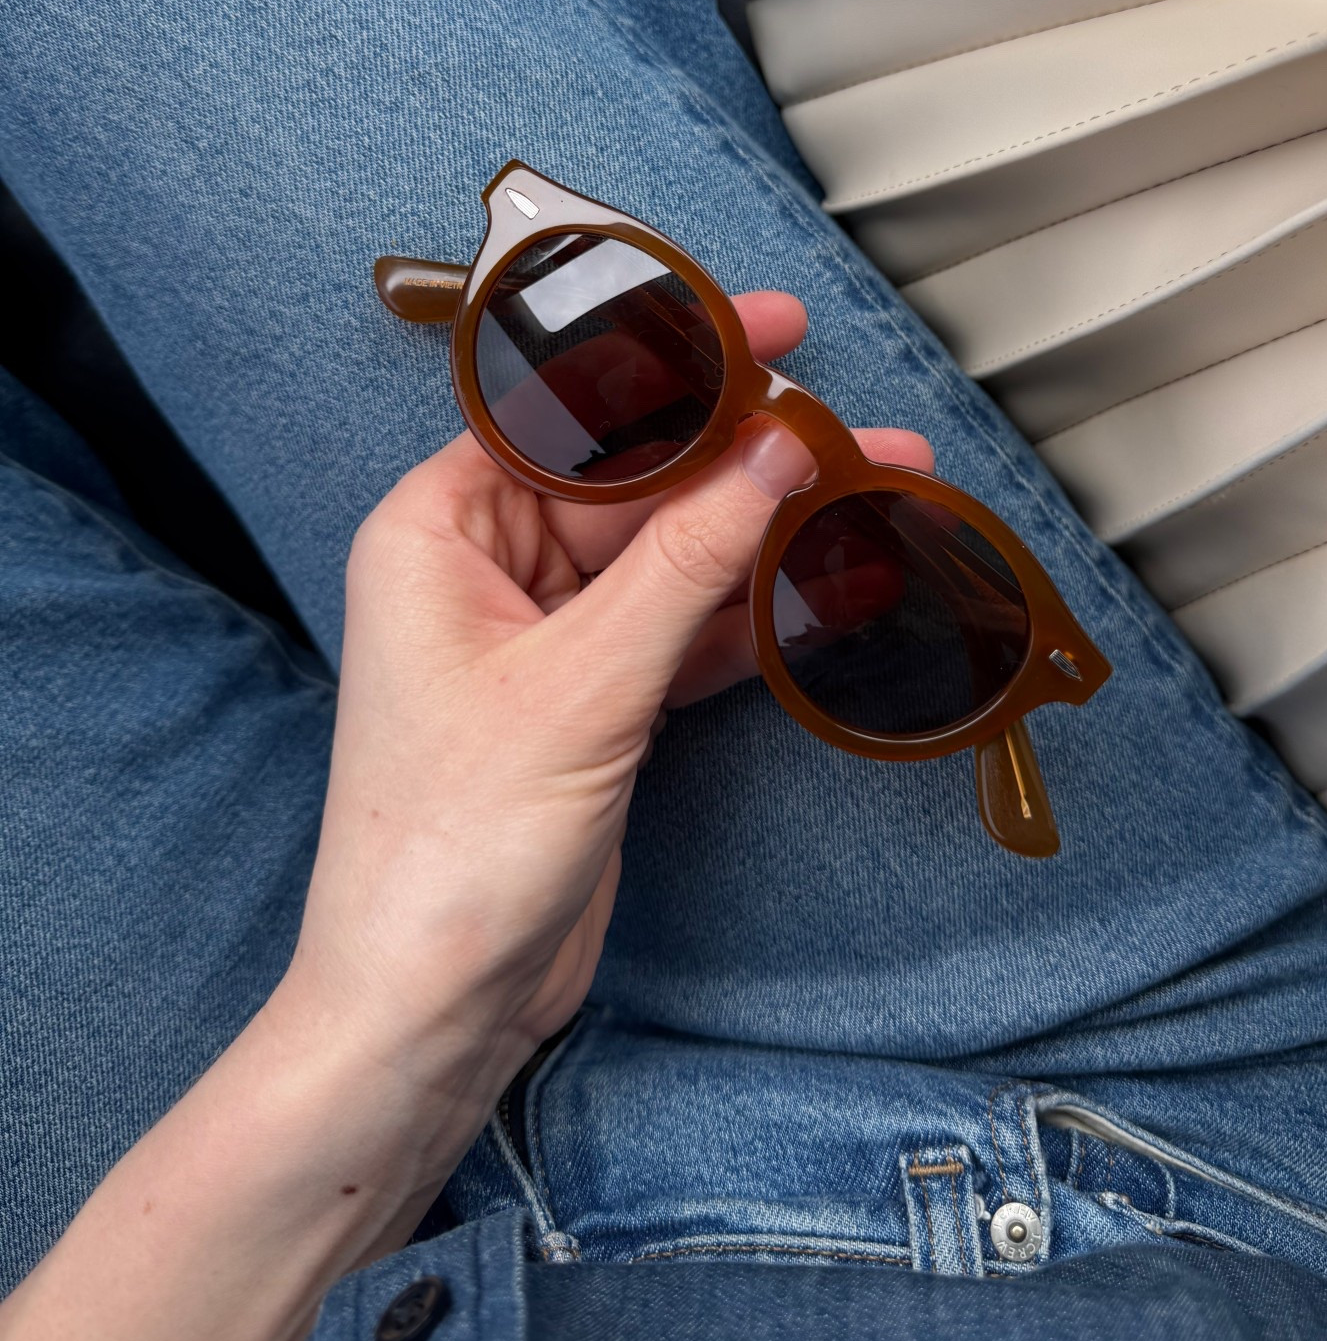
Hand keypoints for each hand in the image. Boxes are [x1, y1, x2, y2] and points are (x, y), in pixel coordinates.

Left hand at [296, 289, 930, 1080]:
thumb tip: (776, 453)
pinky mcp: (596, 699)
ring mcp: (548, 636)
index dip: (672, 358)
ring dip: (771, 532)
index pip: (565, 408)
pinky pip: (688, 627)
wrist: (433, 1010)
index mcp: (439, 528)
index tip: (766, 331)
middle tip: (853, 429)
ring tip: (878, 495)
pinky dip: (758, 610)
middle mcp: (488, 567)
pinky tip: (837, 581)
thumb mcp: (581, 687)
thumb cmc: (444, 852)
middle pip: (638, 478)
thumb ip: (687, 562)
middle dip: (748, 456)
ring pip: (677, 553)